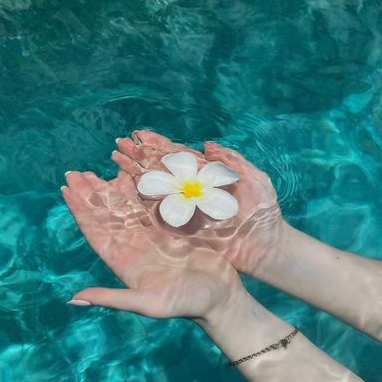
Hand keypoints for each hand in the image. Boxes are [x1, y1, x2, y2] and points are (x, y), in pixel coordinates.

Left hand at [61, 169, 245, 320]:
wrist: (221, 298)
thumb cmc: (186, 303)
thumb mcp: (149, 303)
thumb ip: (112, 298)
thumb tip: (72, 300)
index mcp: (124, 262)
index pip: (95, 232)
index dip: (79, 211)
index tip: (66, 189)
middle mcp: (133, 247)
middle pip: (105, 216)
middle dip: (89, 195)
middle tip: (74, 173)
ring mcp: (151, 236)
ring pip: (124, 207)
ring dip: (108, 189)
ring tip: (94, 171)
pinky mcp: (170, 228)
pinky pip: (149, 204)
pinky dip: (137, 189)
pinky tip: (128, 174)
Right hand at [111, 130, 284, 275]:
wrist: (265, 246)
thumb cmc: (264, 213)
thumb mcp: (254, 179)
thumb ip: (231, 161)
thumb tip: (207, 145)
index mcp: (206, 176)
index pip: (177, 156)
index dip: (157, 145)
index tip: (139, 134)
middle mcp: (192, 191)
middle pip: (159, 171)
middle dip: (139, 158)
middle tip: (119, 145)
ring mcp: (185, 210)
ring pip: (153, 190)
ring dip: (134, 175)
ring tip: (115, 161)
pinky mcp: (182, 229)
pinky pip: (157, 214)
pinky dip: (140, 202)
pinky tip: (124, 190)